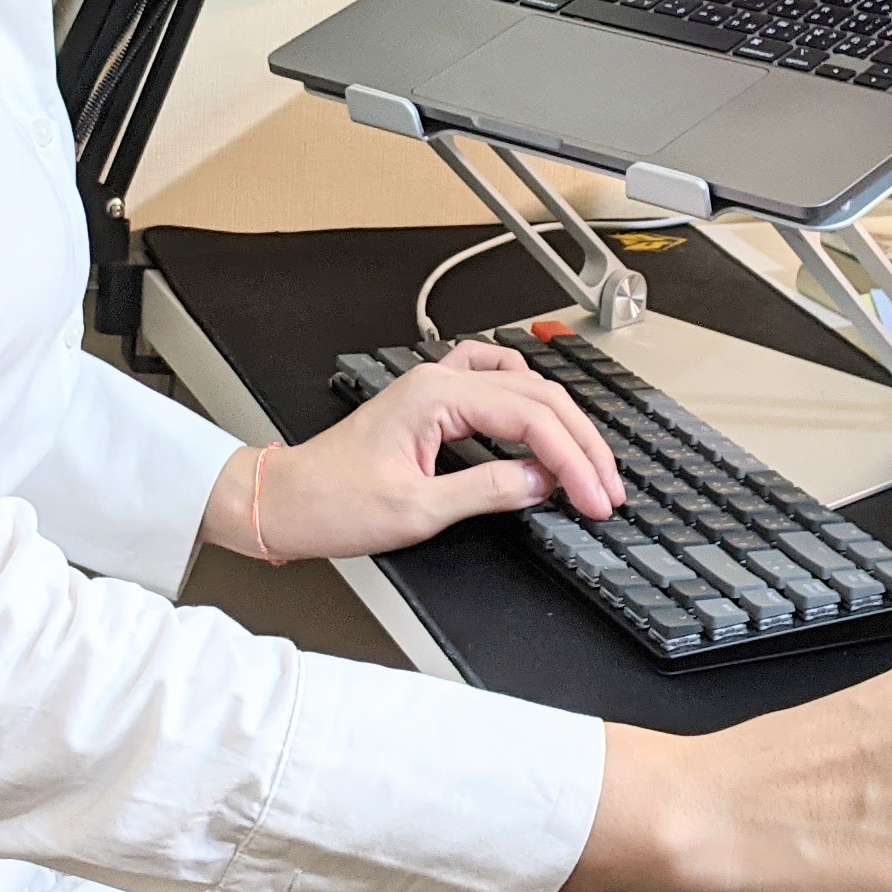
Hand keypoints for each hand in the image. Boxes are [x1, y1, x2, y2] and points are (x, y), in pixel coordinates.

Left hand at [203, 341, 625, 564]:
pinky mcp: (430, 403)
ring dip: (561, 424)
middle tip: (608, 489)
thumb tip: (544, 482)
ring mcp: (435, 385)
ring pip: (522, 389)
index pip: (531, 420)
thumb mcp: (418, 511)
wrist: (283, 501)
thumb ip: (488, 491)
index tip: (597, 499)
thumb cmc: (332, 504)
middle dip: (581, 445)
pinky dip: (528, 404)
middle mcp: (439, 379)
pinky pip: (493, 385)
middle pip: (538, 398)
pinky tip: (541, 428)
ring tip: (586, 464)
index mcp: (438, 396)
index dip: (573, 461)